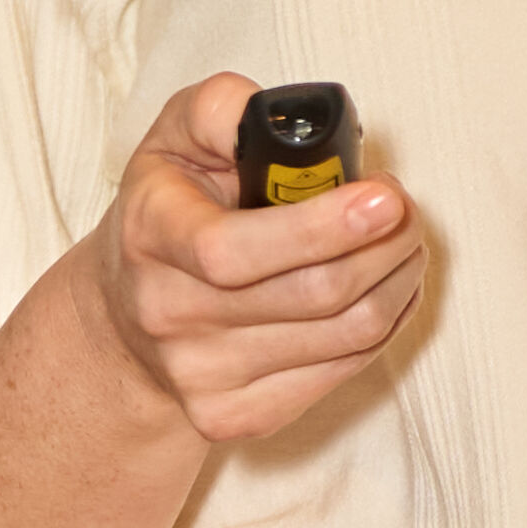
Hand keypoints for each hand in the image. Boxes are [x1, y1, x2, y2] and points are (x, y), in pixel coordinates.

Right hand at [80, 72, 423, 448]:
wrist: (124, 316)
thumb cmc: (172, 206)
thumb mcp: (178, 134)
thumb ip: (224, 109)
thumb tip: (286, 121)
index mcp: (151, 234)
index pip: (233, 252)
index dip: (318, 229)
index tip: (383, 199)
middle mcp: (167, 314)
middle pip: (313, 295)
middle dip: (385, 245)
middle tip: (403, 208)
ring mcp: (200, 377)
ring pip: (344, 336)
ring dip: (397, 281)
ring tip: (399, 242)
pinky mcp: (235, 418)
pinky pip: (343, 372)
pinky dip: (384, 325)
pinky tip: (380, 289)